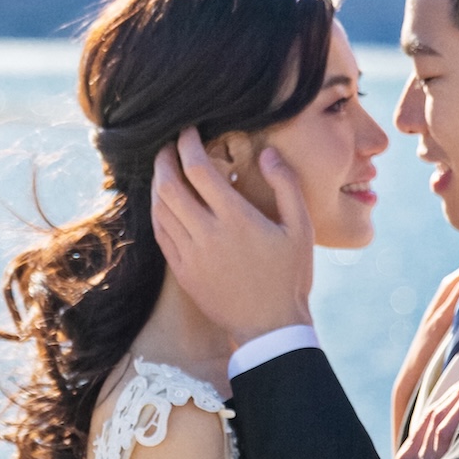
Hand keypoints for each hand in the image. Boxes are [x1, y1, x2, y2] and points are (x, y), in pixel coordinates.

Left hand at [150, 127, 315, 342]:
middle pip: (169, 186)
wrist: (271, 328)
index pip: (198, 169)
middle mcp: (207, 234)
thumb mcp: (301, 228)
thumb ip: (285, 185)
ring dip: (157, 184)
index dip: (187, 144)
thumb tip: (267, 152)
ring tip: (164, 169)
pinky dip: (157, 212)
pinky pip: (161, 234)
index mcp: (236, 219)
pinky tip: (163, 203)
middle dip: (164, 159)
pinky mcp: (183, 272)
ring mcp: (191, 255)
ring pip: (159, 210)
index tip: (188, 131)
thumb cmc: (290, 276)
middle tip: (167, 144)